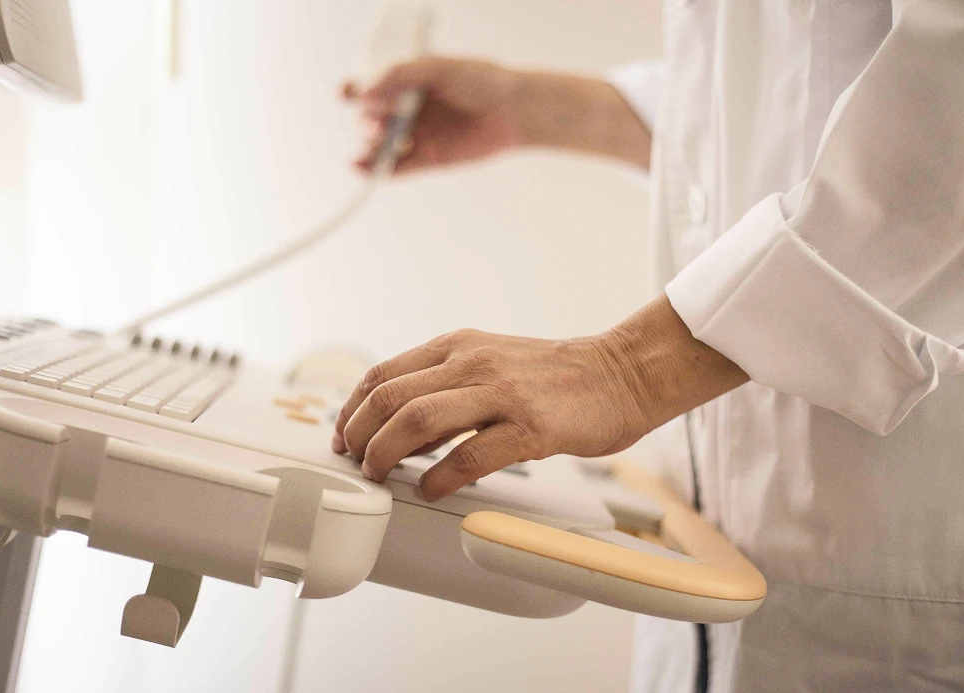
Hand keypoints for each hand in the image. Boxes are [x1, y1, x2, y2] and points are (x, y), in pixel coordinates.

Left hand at [331, 297, 748, 499]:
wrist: (619, 373)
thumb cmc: (555, 376)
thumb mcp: (490, 364)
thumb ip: (446, 389)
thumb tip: (400, 429)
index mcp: (458, 346)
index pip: (383, 374)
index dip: (353, 410)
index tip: (343, 437)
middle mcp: (473, 362)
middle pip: (391, 396)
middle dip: (359, 434)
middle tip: (355, 462)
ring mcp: (501, 393)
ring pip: (419, 419)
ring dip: (387, 452)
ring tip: (381, 475)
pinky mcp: (531, 426)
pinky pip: (471, 454)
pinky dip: (441, 476)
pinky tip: (433, 489)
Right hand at [343, 57, 525, 174]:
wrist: (513, 110)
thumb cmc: (481, 81)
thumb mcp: (439, 68)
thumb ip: (400, 74)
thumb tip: (364, 90)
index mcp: (403, 84)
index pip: (366, 87)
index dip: (351, 90)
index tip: (347, 92)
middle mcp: (404, 110)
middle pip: (366, 119)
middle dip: (366, 121)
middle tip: (383, 122)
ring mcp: (413, 136)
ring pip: (376, 146)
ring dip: (369, 146)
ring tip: (385, 140)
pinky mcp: (425, 160)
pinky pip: (393, 170)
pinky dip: (376, 171)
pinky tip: (364, 168)